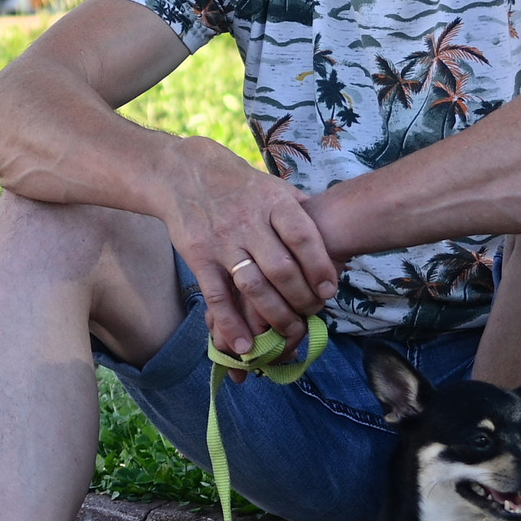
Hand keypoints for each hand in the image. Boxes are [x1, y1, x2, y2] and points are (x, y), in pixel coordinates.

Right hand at [155, 136, 338, 359]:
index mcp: (272, 202)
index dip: (319, 266)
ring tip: (289, 333)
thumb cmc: (239, 185)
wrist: (184, 174)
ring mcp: (222, 242)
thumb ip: (302, 211)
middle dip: (302, 298)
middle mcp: (248, 222)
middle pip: (281, 268)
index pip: (302, 236)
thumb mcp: (273, 186)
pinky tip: (245, 346)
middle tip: (312, 313)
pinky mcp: (200, 258)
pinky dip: (231, 325)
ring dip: (275, 315)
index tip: (329, 290)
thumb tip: (336, 240)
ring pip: (253, 286)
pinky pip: (217, 297)